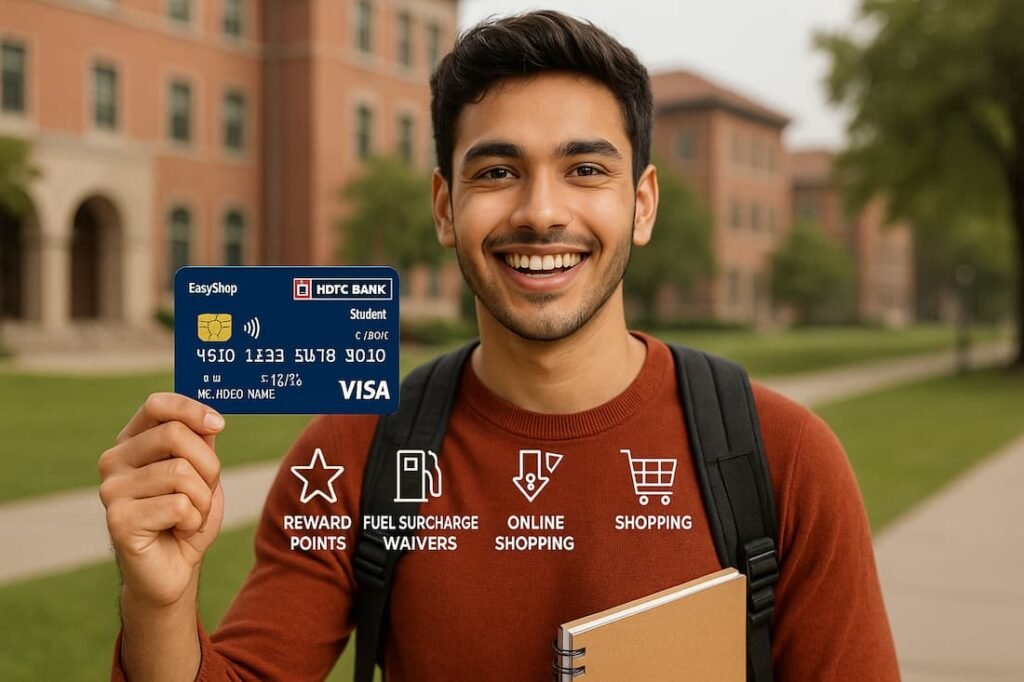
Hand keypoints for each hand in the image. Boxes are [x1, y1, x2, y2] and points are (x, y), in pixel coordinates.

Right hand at [99, 393, 224, 607]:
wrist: (173, 569)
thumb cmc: (187, 516)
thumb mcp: (201, 472)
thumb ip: (201, 443)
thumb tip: (210, 419)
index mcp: (132, 442)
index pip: (157, 405)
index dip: (192, 410)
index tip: (218, 425)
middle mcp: (114, 461)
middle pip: (175, 435)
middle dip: (208, 465)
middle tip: (204, 491)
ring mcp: (111, 490)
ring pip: (181, 473)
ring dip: (202, 499)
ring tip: (190, 516)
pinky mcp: (118, 520)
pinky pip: (178, 506)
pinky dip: (193, 521)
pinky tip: (178, 531)